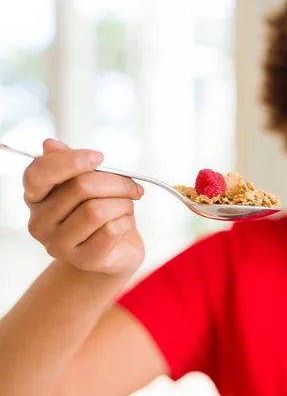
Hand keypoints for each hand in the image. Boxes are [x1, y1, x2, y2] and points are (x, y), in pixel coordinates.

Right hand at [23, 139, 145, 275]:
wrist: (116, 250)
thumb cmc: (103, 210)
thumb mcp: (89, 183)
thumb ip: (71, 164)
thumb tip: (50, 144)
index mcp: (36, 197)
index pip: (39, 173)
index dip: (72, 160)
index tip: (100, 157)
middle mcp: (39, 223)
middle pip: (81, 187)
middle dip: (116, 182)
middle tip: (132, 188)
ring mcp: (58, 245)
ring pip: (97, 210)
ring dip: (123, 204)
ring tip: (126, 207)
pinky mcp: (83, 260)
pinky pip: (111, 230)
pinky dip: (126, 222)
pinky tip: (124, 224)